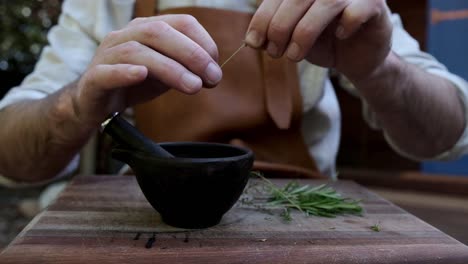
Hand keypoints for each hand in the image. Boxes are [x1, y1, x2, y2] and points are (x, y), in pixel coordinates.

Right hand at [72, 15, 221, 126]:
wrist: (95, 104)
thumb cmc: (133, 84)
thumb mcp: (165, 74)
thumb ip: (186, 69)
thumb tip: (213, 74)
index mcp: (146, 29)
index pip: (180, 22)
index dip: (203, 42)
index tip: (216, 66)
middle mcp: (125, 35)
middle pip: (159, 32)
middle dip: (191, 54)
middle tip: (212, 77)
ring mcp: (107, 55)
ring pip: (137, 52)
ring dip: (170, 68)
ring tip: (193, 87)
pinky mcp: (94, 79)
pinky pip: (107, 72)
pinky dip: (124, 71)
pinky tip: (141, 74)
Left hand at [245, 0, 392, 82]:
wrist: (356, 58)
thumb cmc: (323, 42)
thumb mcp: (293, 38)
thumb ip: (274, 33)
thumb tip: (252, 40)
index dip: (263, 18)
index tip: (252, 43)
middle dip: (280, 27)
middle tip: (274, 52)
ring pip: (326, 3)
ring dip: (304, 32)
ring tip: (294, 56)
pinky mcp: (374, 5)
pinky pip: (356, 10)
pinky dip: (345, 24)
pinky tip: (339, 36)